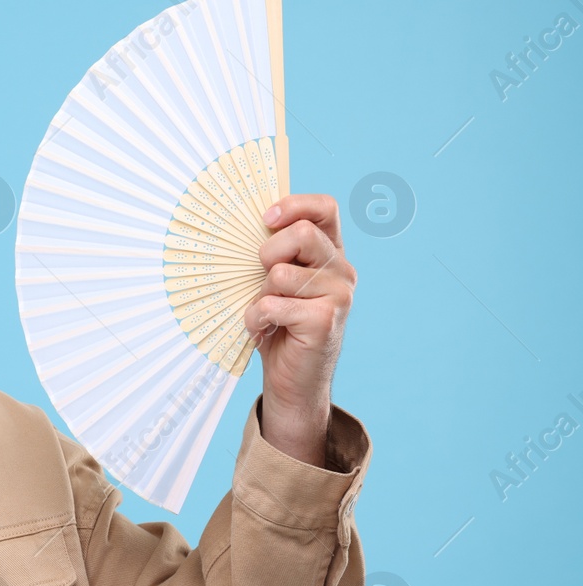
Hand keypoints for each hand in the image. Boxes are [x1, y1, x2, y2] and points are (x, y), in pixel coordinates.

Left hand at [243, 194, 356, 467]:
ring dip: (260, 294)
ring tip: (266, 312)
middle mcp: (341, 270)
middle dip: (268, 253)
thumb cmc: (278, 325)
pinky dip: (256, 318)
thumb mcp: (275, 282)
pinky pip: (271, 304)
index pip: (324, 208)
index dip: (293, 205)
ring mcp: (338, 295)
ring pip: (280, 273)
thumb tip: (244, 224)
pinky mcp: (324, 320)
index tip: (264, 220)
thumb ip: (274, 254)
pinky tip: (264, 330)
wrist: (292, 380)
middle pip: (302, 234)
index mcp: (330, 253)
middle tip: (261, 278)